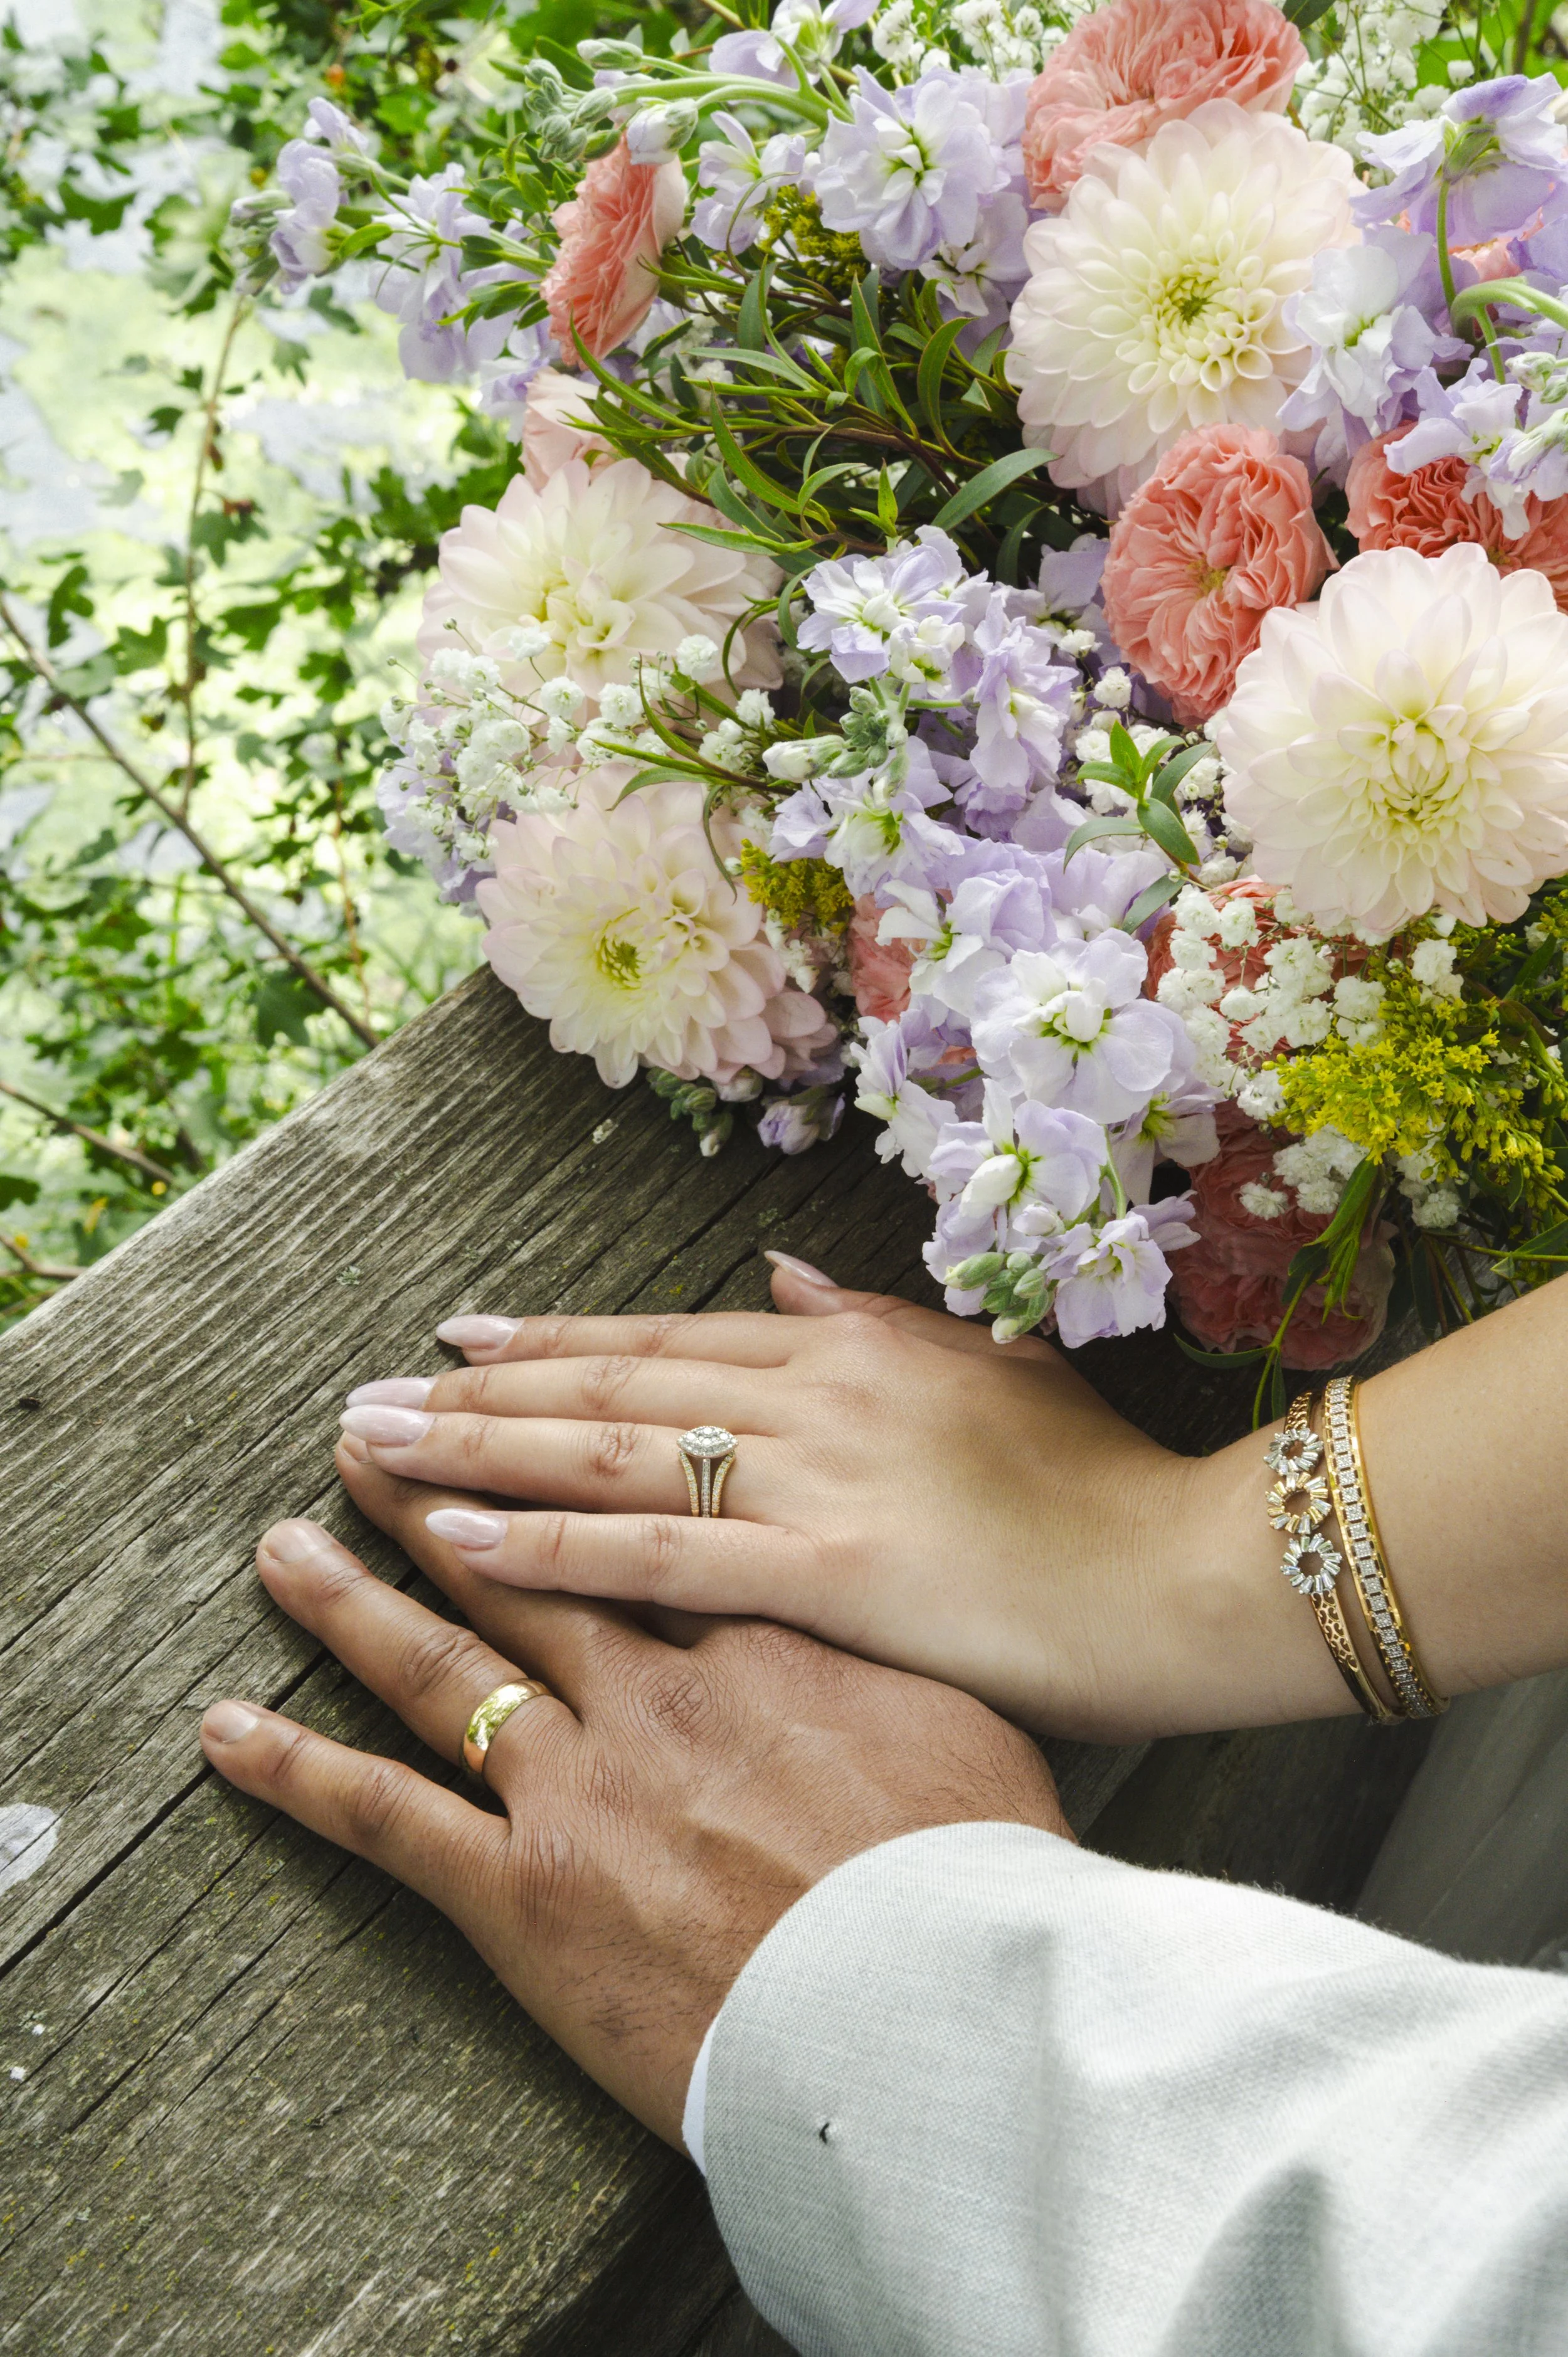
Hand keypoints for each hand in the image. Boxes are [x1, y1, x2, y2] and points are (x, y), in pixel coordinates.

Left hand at [201, 1507, 1064, 2147]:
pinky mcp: (527, 1890)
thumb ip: (901, 1621)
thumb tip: (893, 1528)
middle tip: (369, 1434)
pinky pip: (388, 1819)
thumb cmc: (982, 1867)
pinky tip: (226, 1729)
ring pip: (443, 1664)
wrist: (942, 2010)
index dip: (563, 1462)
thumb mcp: (976, 1705)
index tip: (509, 1409)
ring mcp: (584, 1781)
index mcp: (762, 1633)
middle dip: (442, 1493)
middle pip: (525, 1567)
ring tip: (283, 1541)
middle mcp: (654, 1687)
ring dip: (352, 1598)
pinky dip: (299, 1771)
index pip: (641, 1522)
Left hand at [334, 1258, 1354, 1743]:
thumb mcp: (996, 1373)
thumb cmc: (1106, 1492)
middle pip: (612, 1385)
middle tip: (366, 1396)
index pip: (666, 1339)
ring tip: (374, 1449)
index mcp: (853, 1348)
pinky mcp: (833, 1570)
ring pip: (611, 1452)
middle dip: (480, 1390)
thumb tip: (786, 1275)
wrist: (1200, 1572)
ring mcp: (821, 1477)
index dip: (554, 1341)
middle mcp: (818, 1392)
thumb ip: (881, 1322)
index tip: (460, 1338)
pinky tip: (463, 1541)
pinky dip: (553, 1545)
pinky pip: (661, 1553)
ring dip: (480, 1450)